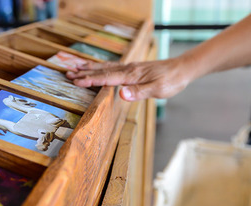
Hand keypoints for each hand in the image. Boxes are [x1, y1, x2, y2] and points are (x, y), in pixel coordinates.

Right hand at [66, 58, 192, 100]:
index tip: (76, 81)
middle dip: (84, 73)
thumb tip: (121, 94)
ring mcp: (130, 68)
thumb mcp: (157, 89)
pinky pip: (112, 67)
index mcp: (131, 76)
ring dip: (90, 68)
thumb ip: (138, 92)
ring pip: (105, 67)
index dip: (90, 80)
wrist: (182, 69)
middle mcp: (128, 69)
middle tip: (68, 73)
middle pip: (102, 71)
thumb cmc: (171, 81)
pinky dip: (100, 67)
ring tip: (75, 67)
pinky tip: (97, 67)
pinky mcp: (133, 69)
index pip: (106, 78)